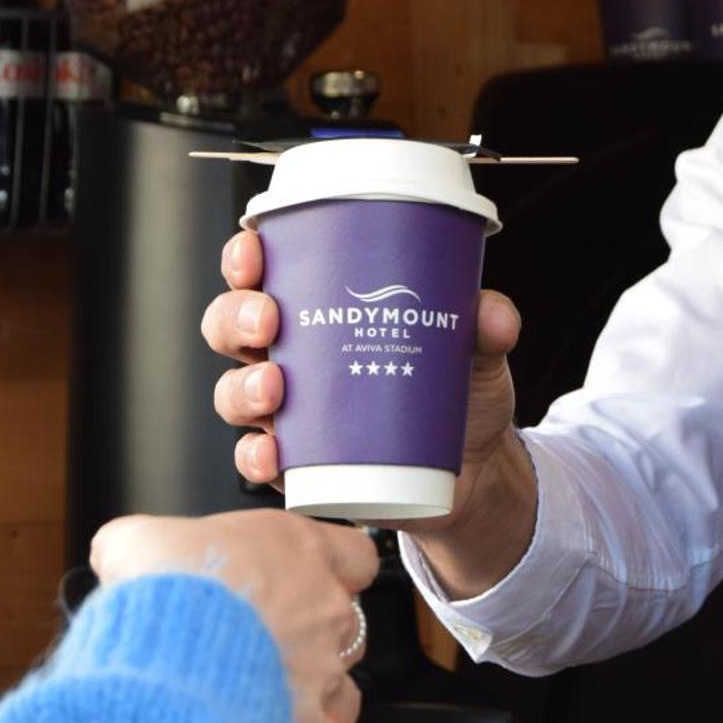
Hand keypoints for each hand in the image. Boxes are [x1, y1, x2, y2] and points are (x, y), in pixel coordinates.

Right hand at [89, 510, 379, 722]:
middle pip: (347, 624)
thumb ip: (148, 542)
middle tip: (269, 647)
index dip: (335, 569)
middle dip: (315, 638)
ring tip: (279, 707)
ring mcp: (323, 669)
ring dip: (319, 698)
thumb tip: (128, 551)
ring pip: (346, 688)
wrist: (166, 650)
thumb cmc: (165, 590)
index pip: (354, 555)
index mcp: (298, 550)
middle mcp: (323, 608)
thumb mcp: (140, 541)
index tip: (313, 579)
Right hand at [203, 229, 524, 538]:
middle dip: (236, 317)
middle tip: (269, 319)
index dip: (244, 258)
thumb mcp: (474, 352)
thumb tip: (493, 315)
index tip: (254, 250)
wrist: (473, 472)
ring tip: (274, 389)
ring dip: (241, 387)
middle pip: (230, 327)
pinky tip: (271, 453)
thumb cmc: (456, 394)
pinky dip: (255, 456)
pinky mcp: (298, 464)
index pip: (262, 273)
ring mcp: (287, 413)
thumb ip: (485, 326)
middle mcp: (290, 357)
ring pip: (232, 392)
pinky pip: (256, 459)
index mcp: (318, 311)